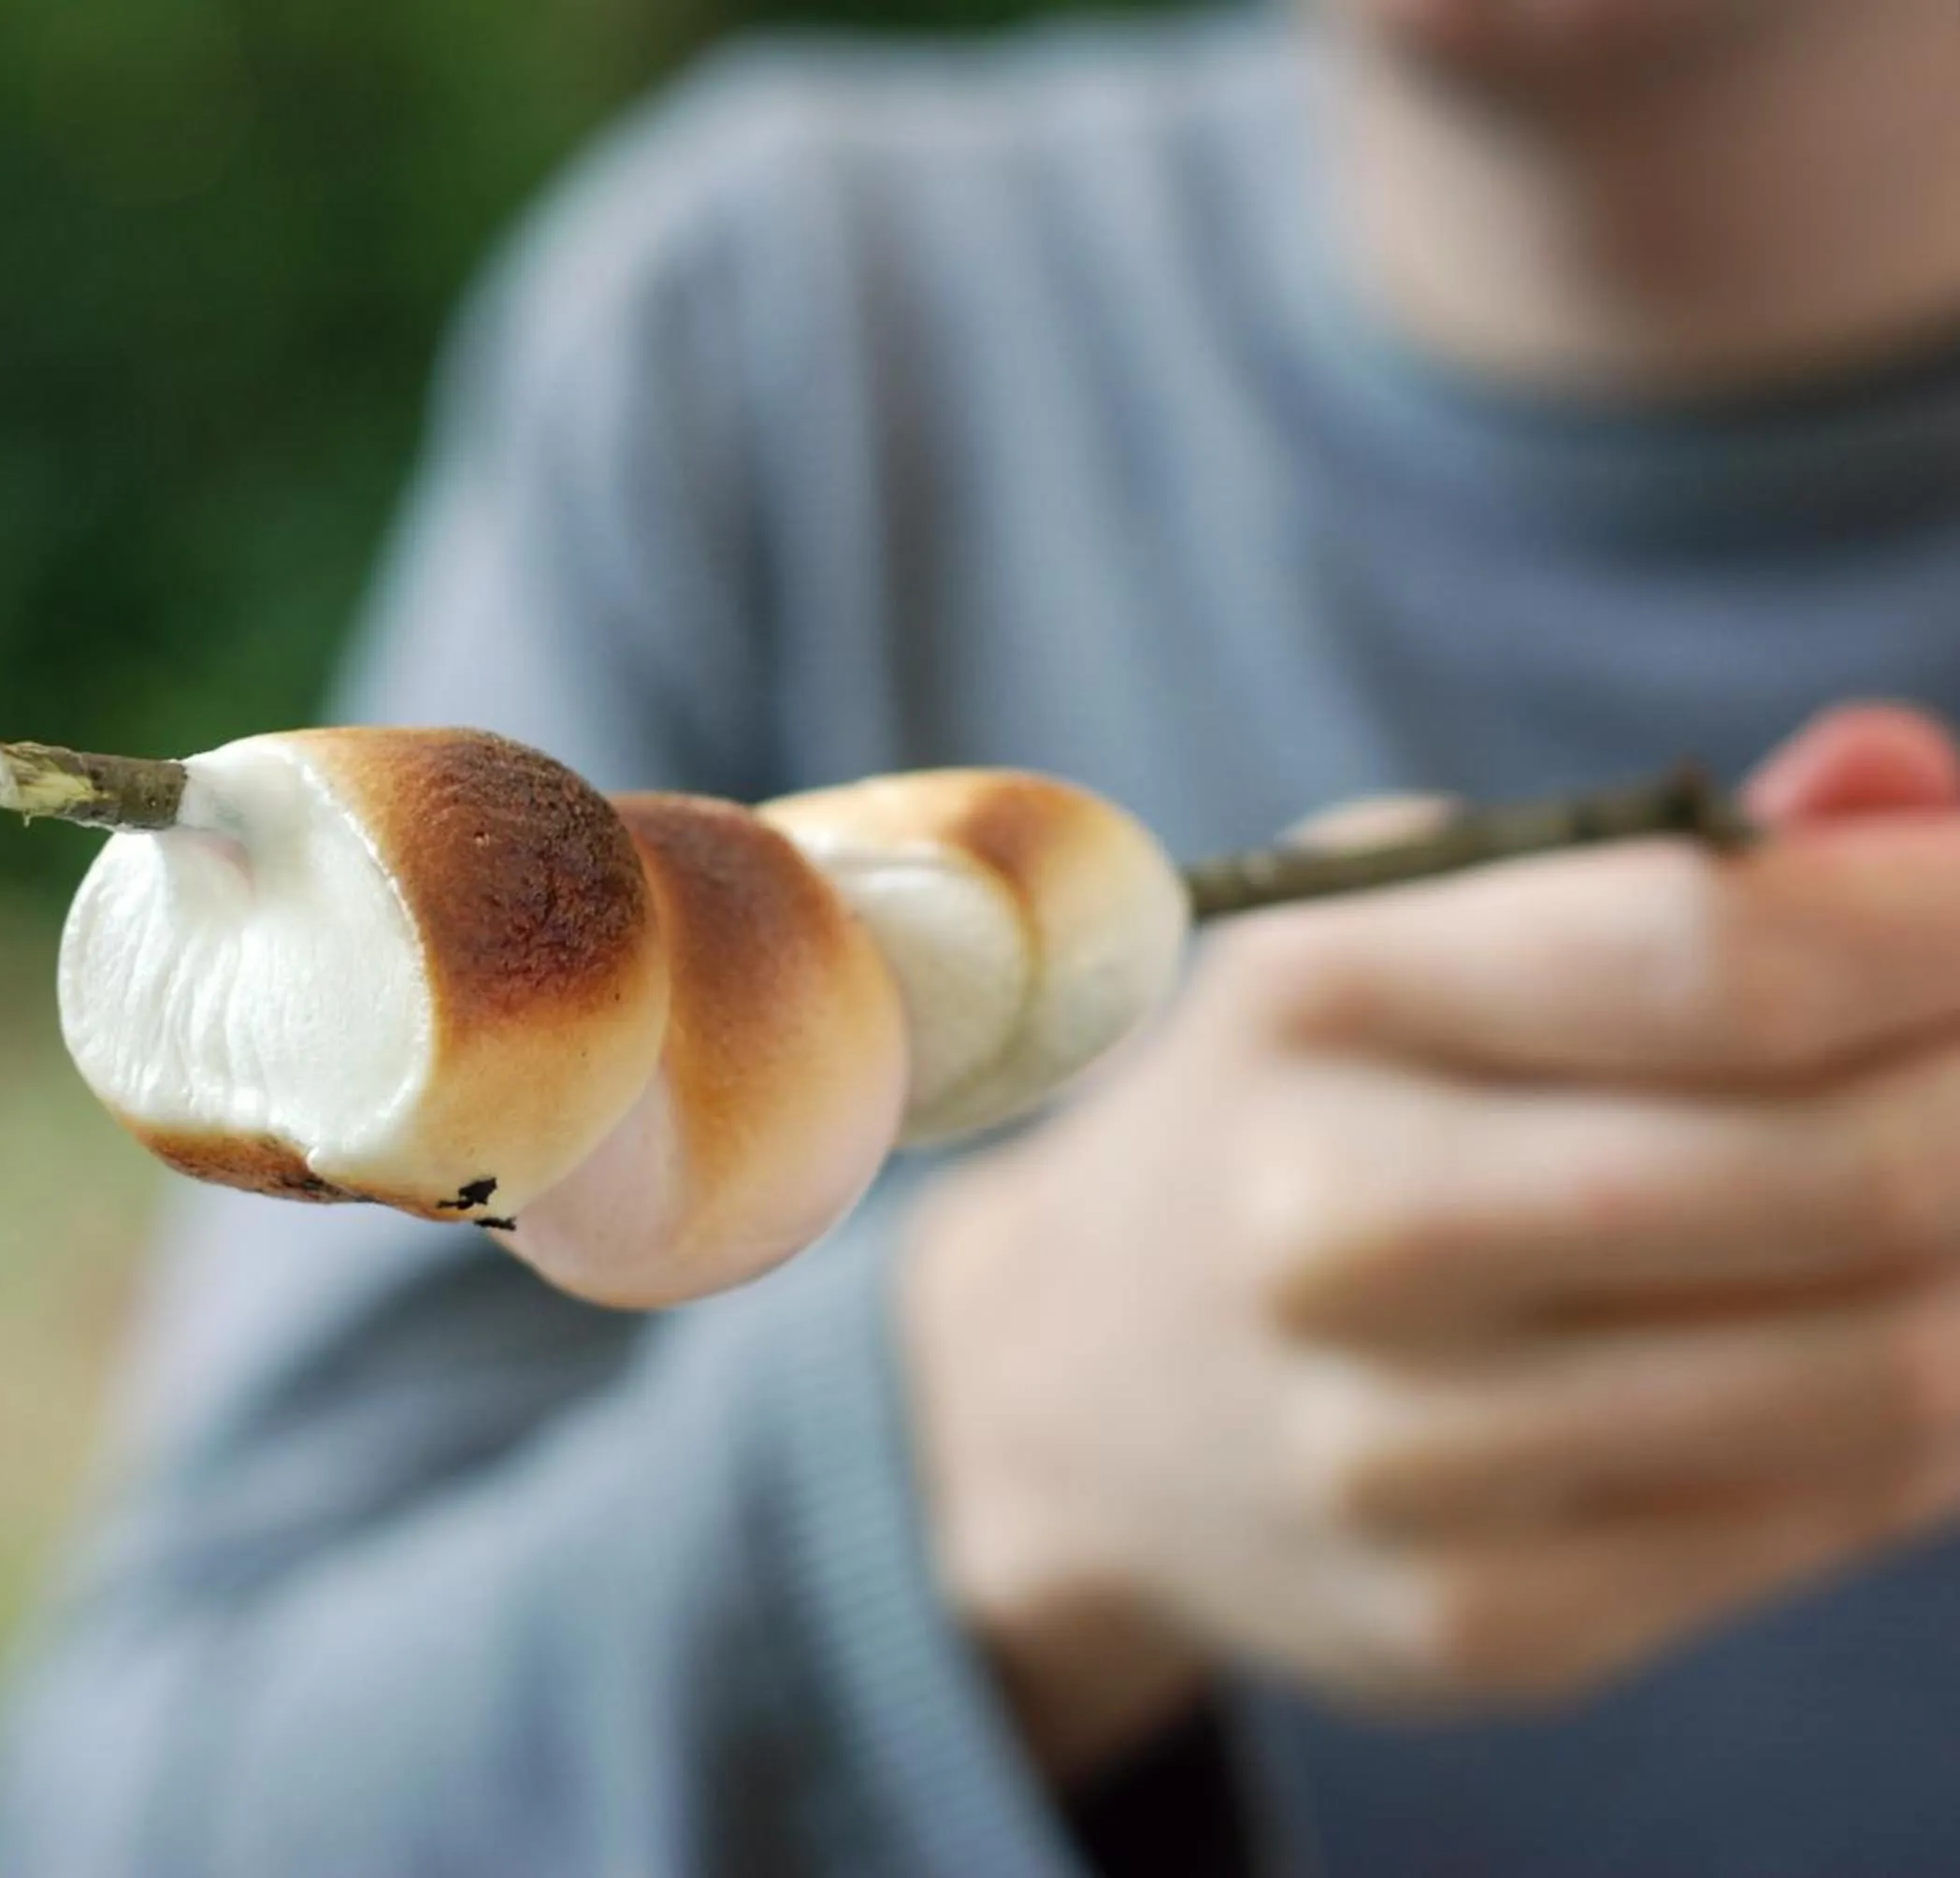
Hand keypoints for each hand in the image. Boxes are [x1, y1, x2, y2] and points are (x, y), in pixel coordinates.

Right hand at [900, 705, 1959, 1782]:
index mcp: (1313, 1005)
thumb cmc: (1293, 1114)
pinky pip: (1835, 1513)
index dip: (1946, 917)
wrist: (1070, 1397)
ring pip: (1886, 1367)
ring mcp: (1402, 1452)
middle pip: (1842, 1168)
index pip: (1722, 951)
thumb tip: (1915, 796)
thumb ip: (1660, 864)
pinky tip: (1876, 1345)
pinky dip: (1921, 1421)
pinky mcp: (1477, 1626)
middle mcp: (1334, 1233)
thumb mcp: (1395, 929)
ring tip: (1945, 1201)